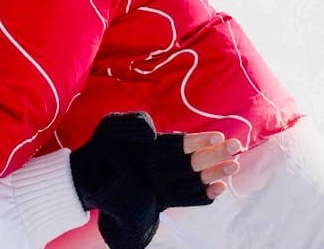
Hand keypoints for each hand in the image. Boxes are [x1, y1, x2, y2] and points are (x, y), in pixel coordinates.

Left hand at [68, 112, 239, 248]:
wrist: (86, 175)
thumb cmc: (100, 148)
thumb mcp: (113, 127)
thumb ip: (134, 123)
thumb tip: (153, 131)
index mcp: (154, 146)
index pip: (181, 144)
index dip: (198, 141)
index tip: (216, 138)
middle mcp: (162, 164)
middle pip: (193, 159)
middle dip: (215, 154)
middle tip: (236, 147)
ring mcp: (163, 182)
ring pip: (195, 177)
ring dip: (215, 172)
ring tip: (233, 166)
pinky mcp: (162, 199)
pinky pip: (187, 198)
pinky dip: (204, 194)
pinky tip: (219, 188)